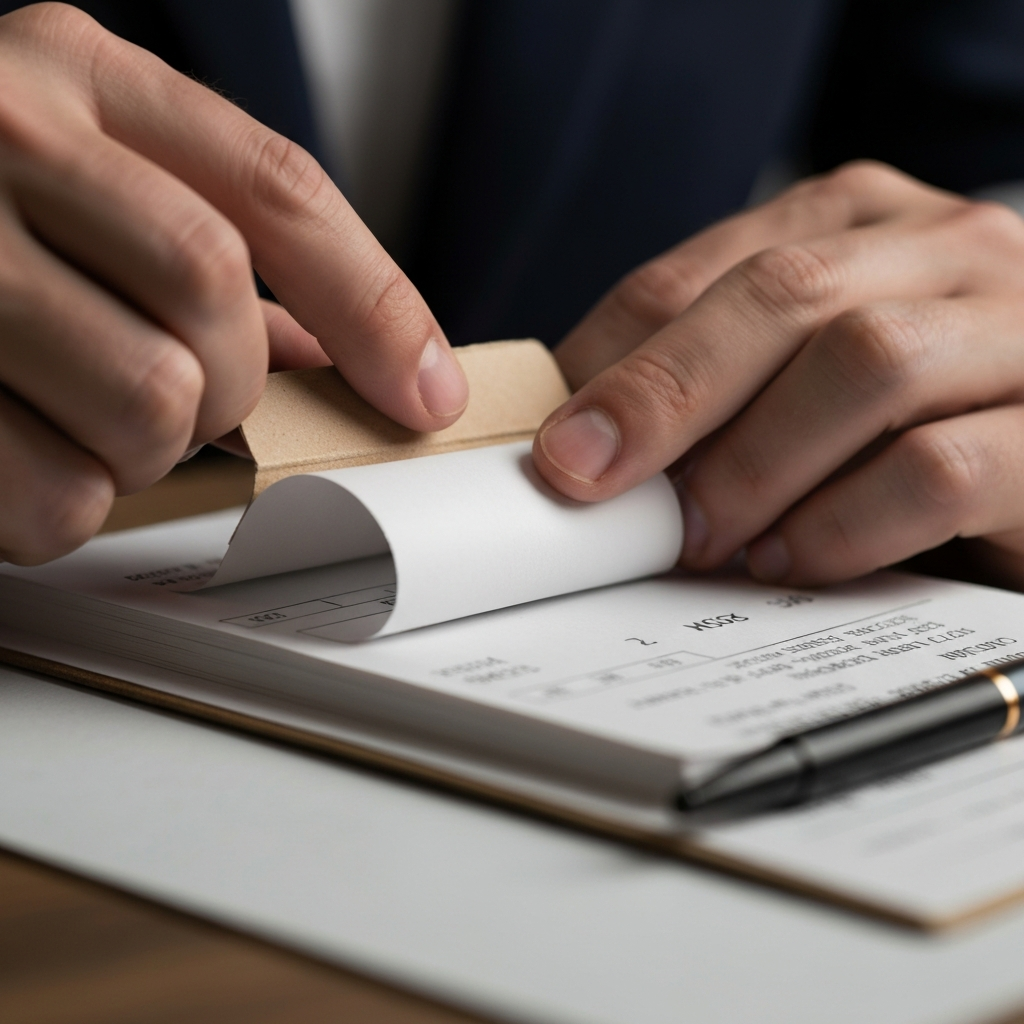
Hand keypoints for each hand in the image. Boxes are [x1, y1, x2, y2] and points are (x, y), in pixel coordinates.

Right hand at [0, 3, 466, 563]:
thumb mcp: (78, 166)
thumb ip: (205, 239)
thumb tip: (343, 351)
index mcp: (71, 74)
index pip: (278, 191)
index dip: (378, 304)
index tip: (428, 391)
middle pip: (216, 298)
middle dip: (229, 386)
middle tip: (187, 402)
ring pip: (147, 402)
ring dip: (146, 449)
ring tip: (88, 422)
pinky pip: (52, 492)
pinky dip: (65, 506)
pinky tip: (23, 456)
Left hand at [533, 161, 1023, 587]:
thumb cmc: (915, 415)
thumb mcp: (806, 373)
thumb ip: (722, 382)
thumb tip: (588, 444)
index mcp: (862, 224)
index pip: (708, 271)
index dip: (615, 356)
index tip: (556, 439)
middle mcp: (946, 252)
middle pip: (785, 292)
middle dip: (666, 393)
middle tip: (589, 478)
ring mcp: (1017, 332)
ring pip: (868, 361)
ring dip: (754, 464)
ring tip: (702, 537)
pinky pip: (938, 470)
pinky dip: (840, 524)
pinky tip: (790, 559)